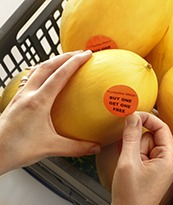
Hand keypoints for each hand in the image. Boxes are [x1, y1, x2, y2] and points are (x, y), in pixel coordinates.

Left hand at [0, 50, 99, 174]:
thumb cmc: (16, 149)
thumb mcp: (50, 148)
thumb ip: (76, 147)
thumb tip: (95, 147)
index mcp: (39, 102)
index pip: (60, 75)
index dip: (75, 62)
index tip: (86, 55)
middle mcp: (29, 94)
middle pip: (48, 66)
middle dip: (65, 56)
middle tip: (79, 53)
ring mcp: (21, 95)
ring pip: (38, 69)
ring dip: (53, 61)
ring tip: (64, 60)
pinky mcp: (18, 99)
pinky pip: (31, 78)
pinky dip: (42, 71)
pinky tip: (47, 77)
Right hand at [111, 112, 172, 204]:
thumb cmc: (131, 196)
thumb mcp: (128, 161)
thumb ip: (131, 136)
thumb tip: (133, 116)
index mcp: (168, 159)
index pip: (162, 128)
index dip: (148, 118)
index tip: (133, 114)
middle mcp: (166, 160)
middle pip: (151, 135)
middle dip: (136, 141)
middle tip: (128, 153)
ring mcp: (158, 164)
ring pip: (143, 143)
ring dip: (132, 149)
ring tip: (127, 164)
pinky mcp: (150, 166)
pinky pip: (140, 151)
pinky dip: (132, 154)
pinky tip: (127, 163)